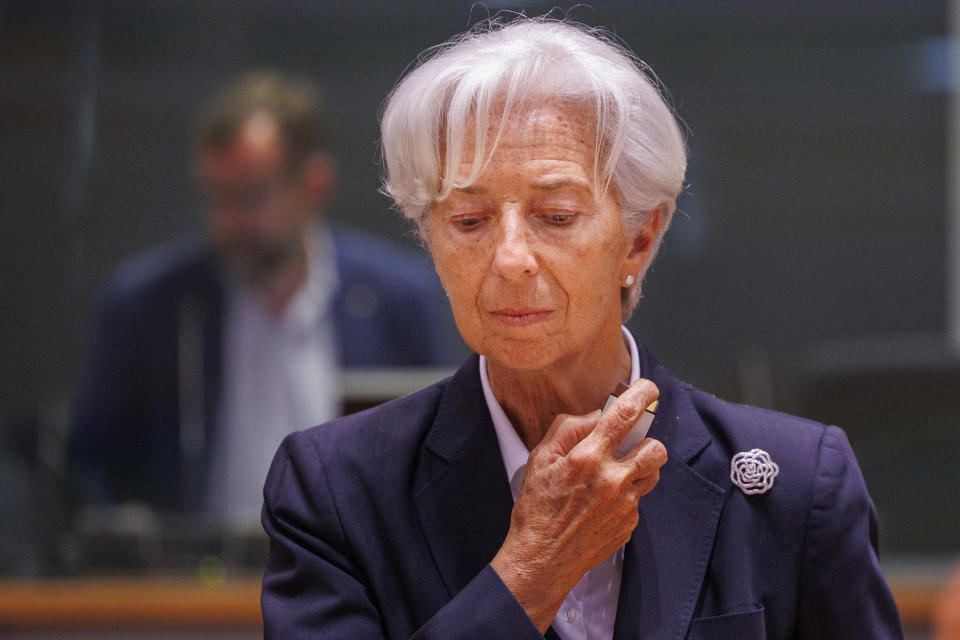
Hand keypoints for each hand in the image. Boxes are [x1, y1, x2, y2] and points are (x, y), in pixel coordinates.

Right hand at [490, 378, 666, 631]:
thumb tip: (595, 417)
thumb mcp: (540, 460)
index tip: (647, 388)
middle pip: (655, 449)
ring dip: (640, 467)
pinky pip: (638, 501)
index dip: (641, 395)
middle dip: (647, 440)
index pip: (625, 416)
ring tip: (616, 473)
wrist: (542, 559)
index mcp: (588, 458)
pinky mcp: (629, 526)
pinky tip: (601, 504)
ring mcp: (625, 505)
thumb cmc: (537, 508)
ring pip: (652, 474)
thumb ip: (568, 430)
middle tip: (630, 444)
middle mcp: (612, 480)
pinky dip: (625, 496)